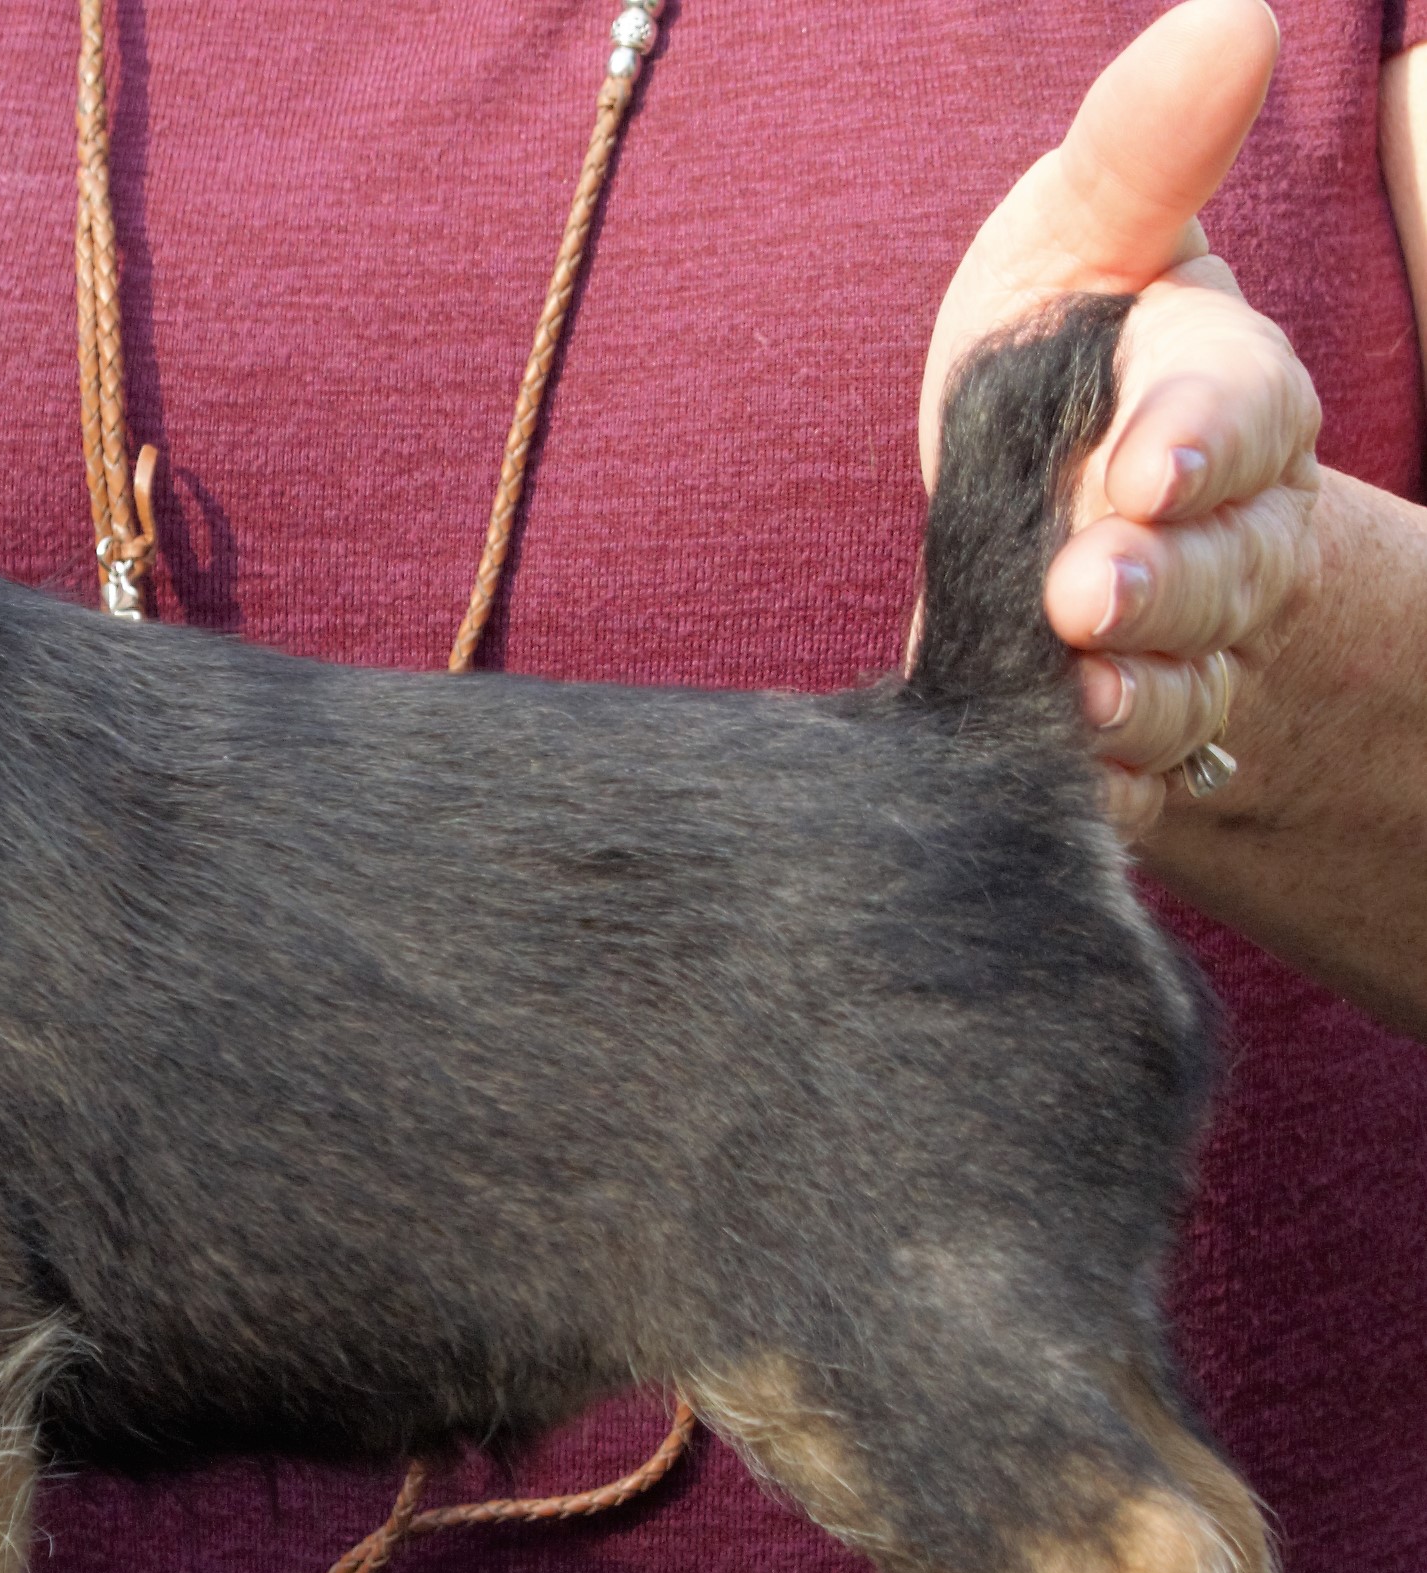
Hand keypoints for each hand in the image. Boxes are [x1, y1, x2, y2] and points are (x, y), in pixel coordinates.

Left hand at [921, 0, 1319, 837]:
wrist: (1035, 514)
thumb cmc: (1065, 360)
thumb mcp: (1082, 244)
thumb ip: (1144, 154)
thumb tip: (1231, 16)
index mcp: (1226, 405)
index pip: (1242, 416)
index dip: (1203, 443)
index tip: (1148, 464)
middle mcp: (1223, 540)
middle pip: (1218, 571)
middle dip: (1159, 586)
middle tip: (1084, 591)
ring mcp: (1178, 654)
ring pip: (1180, 691)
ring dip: (1130, 700)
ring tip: (1074, 695)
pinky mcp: (1116, 749)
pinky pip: (1119, 787)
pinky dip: (1085, 790)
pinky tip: (1045, 783)